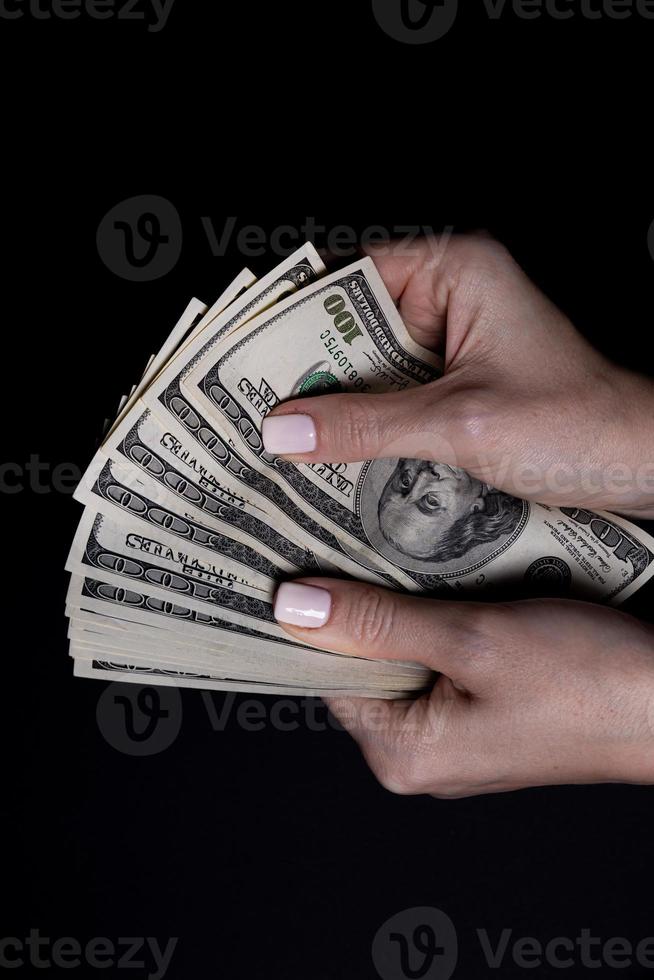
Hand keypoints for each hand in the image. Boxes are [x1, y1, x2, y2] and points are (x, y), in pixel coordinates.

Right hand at [263, 235, 653, 516]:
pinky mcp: (456, 385)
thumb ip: (366, 424)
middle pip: (353, 327)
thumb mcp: (458, 422)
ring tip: (279, 438)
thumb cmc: (575, 424)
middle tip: (252, 409)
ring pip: (370, 369)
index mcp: (455, 270)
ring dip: (335, 405)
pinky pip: (393, 398)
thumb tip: (283, 429)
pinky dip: (365, 426)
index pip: (349, 278)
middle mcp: (450, 297)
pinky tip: (330, 456)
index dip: (294, 316)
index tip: (243, 354)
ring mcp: (453, 343)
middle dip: (309, 372)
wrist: (638, 465)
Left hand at [274, 579, 653, 796]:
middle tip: (349, 540)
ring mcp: (454, 737)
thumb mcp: (473, 639)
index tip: (300, 558)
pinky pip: (438, 662)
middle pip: (362, 666)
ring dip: (401, 607)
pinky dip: (435, 620)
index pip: (326, 674)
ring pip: (402, 657)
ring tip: (395, 550)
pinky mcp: (484, 715)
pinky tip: (441, 579)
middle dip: (359, 605)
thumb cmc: (588, 680)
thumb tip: (295, 608)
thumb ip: (379, 624)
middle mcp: (421, 756)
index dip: (314, 614)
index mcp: (403, 754)